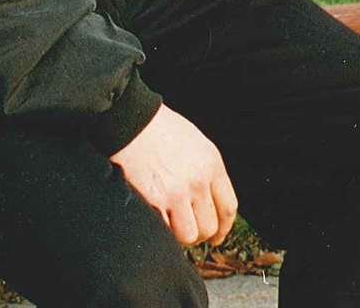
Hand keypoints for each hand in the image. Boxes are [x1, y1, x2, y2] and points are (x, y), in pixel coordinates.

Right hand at [109, 103, 236, 245]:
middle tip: (188, 230)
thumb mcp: (195, 142)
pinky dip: (161, 231)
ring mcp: (176, 193)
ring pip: (189, 235)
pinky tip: (156, 222)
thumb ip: (206, 170)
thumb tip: (207, 200)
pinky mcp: (154, 201)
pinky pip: (165, 232)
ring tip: (171, 227)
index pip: (228, 208)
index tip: (217, 237)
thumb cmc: (160, 129)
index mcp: (212, 164)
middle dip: (200, 234)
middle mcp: (198, 181)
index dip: (223, 228)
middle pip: (209, 226)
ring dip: (180, 235)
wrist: (130, 122)